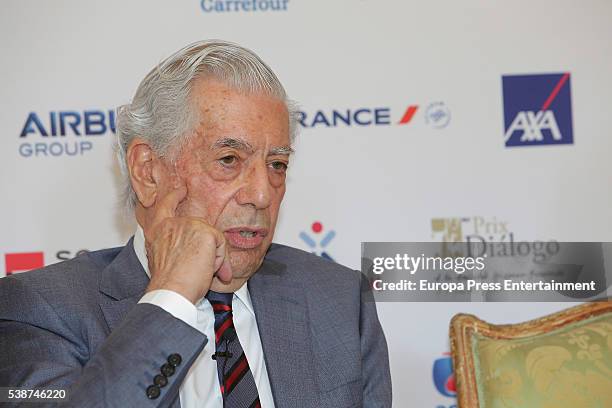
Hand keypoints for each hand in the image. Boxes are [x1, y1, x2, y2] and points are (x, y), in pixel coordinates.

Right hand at [143, 185, 231, 303]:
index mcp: (158, 230)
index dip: (174, 196)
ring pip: (211, 238)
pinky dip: (219, 260)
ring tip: (202, 273)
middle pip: (199, 228)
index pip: (165, 206)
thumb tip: (201, 256)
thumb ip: (177, 248)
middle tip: (204, 270)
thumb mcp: (164, 260)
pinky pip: (220, 244)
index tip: (181, 190)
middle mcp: (171, 224)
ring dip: (212, 258)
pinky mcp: (204, 232)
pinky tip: (208, 270)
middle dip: (207, 250)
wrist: (170, 291)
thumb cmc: (168, 283)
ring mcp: (188, 225)